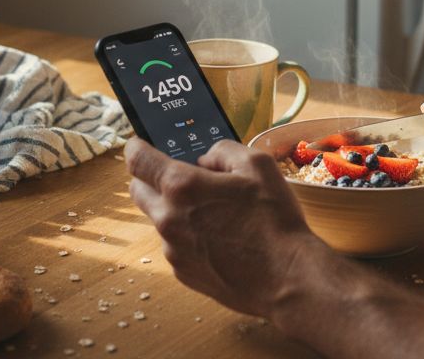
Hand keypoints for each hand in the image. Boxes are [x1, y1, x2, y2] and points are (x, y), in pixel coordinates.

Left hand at [125, 138, 331, 316]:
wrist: (287, 278)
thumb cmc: (274, 220)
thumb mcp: (257, 164)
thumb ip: (222, 151)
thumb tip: (205, 160)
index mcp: (182, 187)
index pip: (137, 160)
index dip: (137, 147)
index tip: (141, 144)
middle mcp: (168, 219)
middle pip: (138, 190)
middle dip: (151, 178)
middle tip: (181, 176)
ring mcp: (173, 250)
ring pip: (159, 219)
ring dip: (175, 210)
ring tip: (215, 212)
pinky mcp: (183, 273)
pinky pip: (176, 245)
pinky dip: (189, 237)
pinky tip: (221, 238)